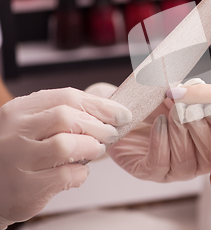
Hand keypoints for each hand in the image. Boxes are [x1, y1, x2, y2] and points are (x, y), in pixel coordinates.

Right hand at [0, 88, 131, 228]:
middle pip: (67, 117)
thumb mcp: (32, 124)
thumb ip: (64, 114)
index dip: (100, 105)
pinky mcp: (25, 187)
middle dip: (98, 126)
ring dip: (90, 148)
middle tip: (110, 134)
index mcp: (20, 110)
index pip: (67, 97)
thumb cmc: (20, 153)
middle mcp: (14, 131)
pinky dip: (81, 173)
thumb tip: (109, 110)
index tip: (120, 113)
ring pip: (66, 145)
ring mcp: (17, 159)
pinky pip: (65, 175)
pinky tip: (78, 172)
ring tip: (94, 151)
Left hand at [85, 79, 210, 182]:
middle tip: (189, 106)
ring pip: (185, 160)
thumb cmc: (155, 103)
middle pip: (210, 152)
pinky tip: (159, 122)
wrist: (121, 112)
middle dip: (200, 126)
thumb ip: (191, 92)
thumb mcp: (176, 93)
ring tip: (172, 112)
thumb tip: (200, 85)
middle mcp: (197, 160)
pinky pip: (160, 163)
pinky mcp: (149, 172)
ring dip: (180, 133)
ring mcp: (174, 170)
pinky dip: (161, 141)